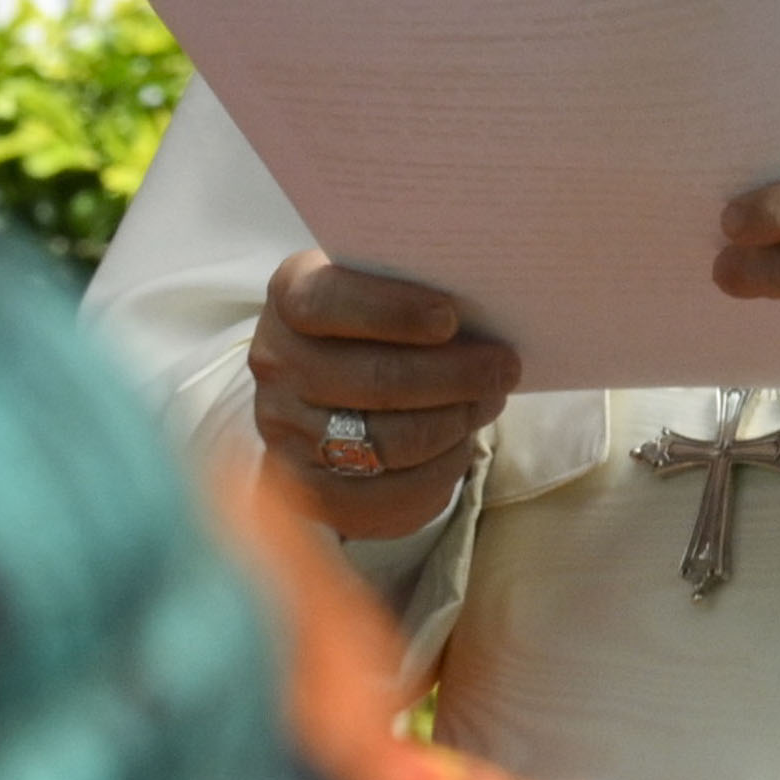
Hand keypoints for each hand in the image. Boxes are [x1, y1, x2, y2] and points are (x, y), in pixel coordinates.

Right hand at [246, 254, 521, 542]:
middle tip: (504, 368)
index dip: (391, 312)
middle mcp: (276, 363)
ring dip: (454, 424)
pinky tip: (459, 446)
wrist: (326, 388)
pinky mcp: (305, 486)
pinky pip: (384, 495)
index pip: (326, 303)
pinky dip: (437, 473)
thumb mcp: (381, 287)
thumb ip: (415, 285)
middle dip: (454, 377)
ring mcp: (285, 429)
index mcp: (289, 297)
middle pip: (374, 380)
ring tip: (486, 403)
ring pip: (389, 441)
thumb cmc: (374, 323)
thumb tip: (485, 308)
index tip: (450, 319)